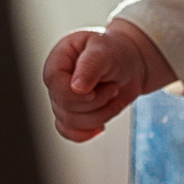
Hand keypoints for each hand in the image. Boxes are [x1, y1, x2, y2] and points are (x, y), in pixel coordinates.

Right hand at [42, 18, 170, 142]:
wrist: (129, 66)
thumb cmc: (115, 52)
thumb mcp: (105, 51)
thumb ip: (91, 65)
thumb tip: (76, 88)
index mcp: (59, 59)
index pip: (54, 82)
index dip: (74, 93)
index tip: (95, 90)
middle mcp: (57, 81)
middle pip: (65, 106)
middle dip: (96, 102)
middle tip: (113, 87)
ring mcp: (63, 100)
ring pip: (71, 123)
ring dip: (100, 115)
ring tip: (112, 97)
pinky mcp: (72, 115)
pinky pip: (70, 133)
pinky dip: (87, 133)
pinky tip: (101, 126)